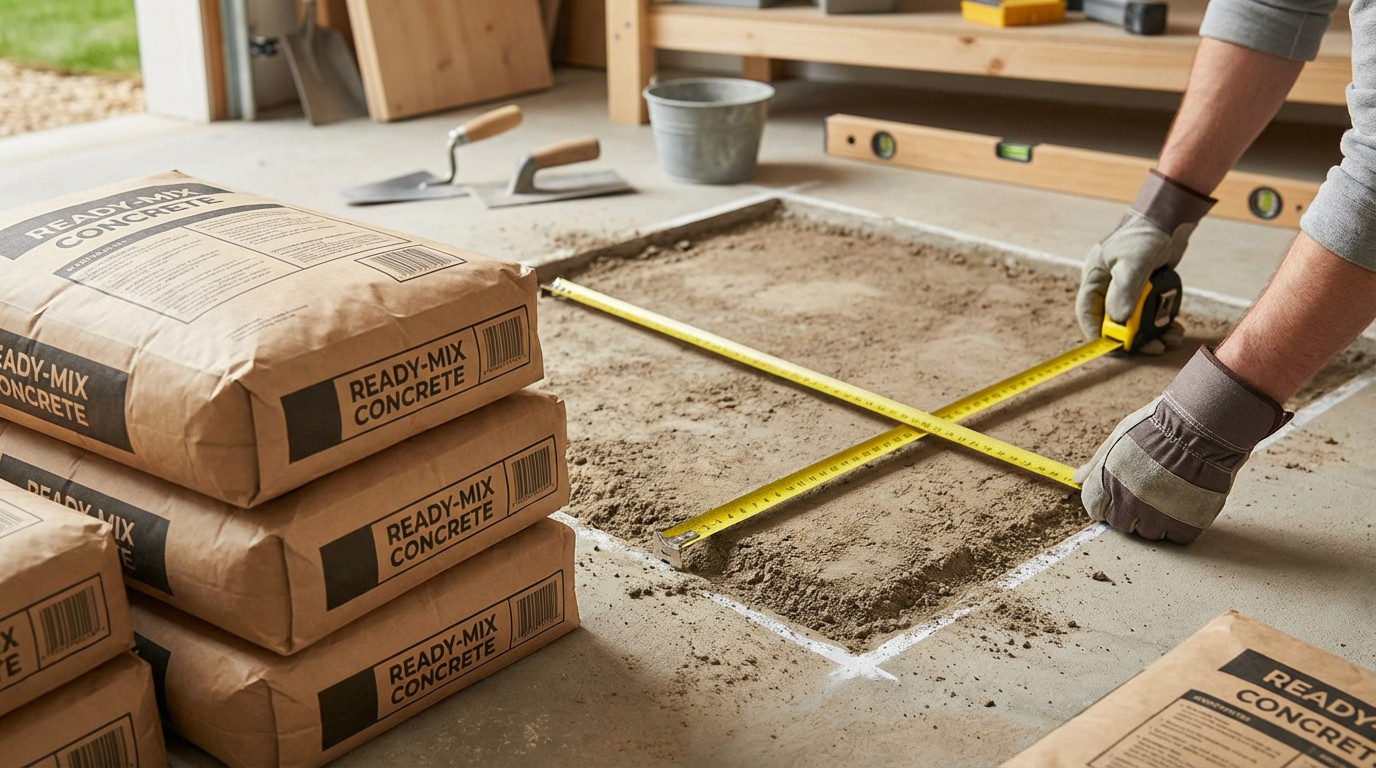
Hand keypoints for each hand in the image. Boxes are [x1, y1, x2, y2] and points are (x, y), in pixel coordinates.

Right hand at [1076, 171, 1213, 353]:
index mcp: (1095, 278)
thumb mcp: (1134, 262)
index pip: (1088, 312)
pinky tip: (1175, 326)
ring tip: (1172, 338)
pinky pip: (1151, 312)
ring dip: (1153, 332)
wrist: (1170, 217)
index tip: (1116, 348)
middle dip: (1135, 338)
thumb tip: (1119, 321)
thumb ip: (1125, 291)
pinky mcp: (1147, 288)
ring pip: (1135, 320)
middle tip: (1155, 347)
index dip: (1099, 333)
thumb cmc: (1145, 234)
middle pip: (1115, 321)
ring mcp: (1129, 288)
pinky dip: (1162, 322)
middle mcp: (1108, 286)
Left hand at [1076, 347, 1288, 542]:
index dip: (1106, 501)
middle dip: (1130, 511)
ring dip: (1156, 519)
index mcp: (1108, 480)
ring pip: (1149, 533)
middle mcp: (1130, 501)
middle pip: (1121, 524)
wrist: (1205, 426)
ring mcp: (1159, 515)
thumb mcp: (1120, 436)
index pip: (1094, 508)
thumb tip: (1077, 479)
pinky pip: (1177, 537)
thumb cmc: (1161, 425)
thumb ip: (1097, 462)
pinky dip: (1181, 525)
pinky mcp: (1188, 524)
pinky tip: (1186, 502)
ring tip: (1170, 492)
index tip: (1119, 494)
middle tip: (1149, 492)